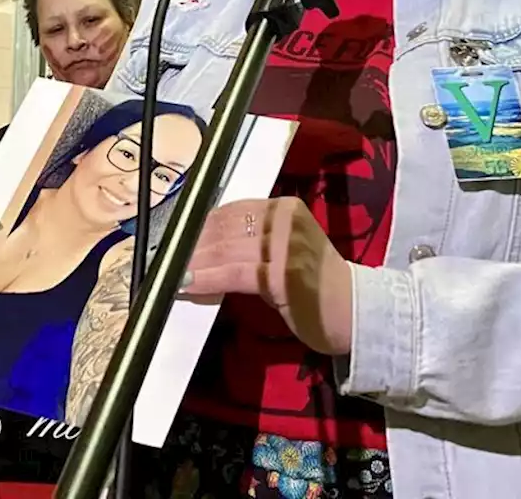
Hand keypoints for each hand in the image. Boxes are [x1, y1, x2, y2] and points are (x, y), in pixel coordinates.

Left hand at [180, 197, 353, 355]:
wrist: (356, 313)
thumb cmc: (315, 284)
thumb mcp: (286, 249)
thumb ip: (252, 241)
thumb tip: (203, 244)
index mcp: (285, 208)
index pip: (232, 210)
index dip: (200, 224)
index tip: (176, 237)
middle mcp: (286, 220)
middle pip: (225, 228)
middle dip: (192, 244)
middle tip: (164, 258)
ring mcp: (286, 247)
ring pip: (226, 250)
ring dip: (193, 261)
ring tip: (169, 272)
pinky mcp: (283, 276)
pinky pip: (234, 274)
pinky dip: (206, 278)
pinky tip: (187, 284)